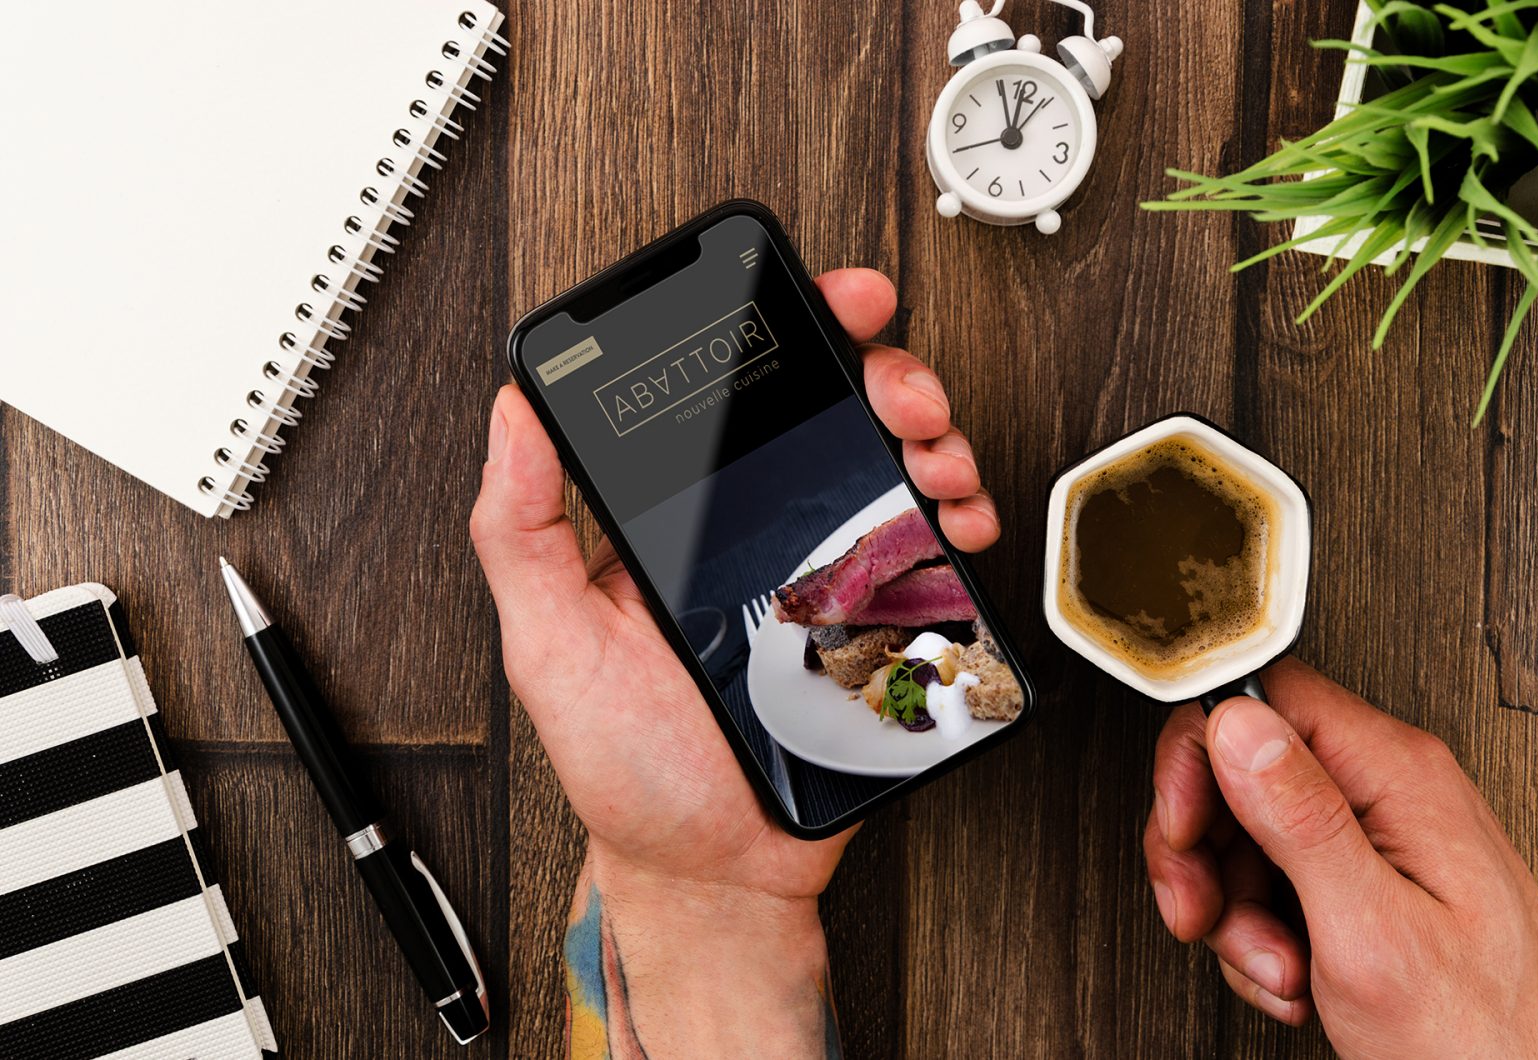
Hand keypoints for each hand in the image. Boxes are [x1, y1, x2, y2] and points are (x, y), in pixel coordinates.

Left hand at [471, 268, 995, 1054]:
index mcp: (677, 521)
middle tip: (896, 390)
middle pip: (831, 416)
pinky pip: (932, 555)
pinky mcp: (880, 625)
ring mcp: (825, 576)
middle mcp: (755, 533)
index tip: (819, 299)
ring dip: (932, 436)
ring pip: (893, 469)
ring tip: (933, 455)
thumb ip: (521, 530)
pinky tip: (956, 520)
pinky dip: (960, 519)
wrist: (717, 872)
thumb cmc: (629, 768)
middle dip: (883, 373)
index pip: (729, 398)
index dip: (781, 332)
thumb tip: (512, 410)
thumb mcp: (549, 643)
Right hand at [1145, 658, 1537, 1055]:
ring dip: (1236, 913)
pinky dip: (1263, 937)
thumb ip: (1301, 819)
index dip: (1202, 759)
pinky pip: (1272, 882)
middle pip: (1240, 771)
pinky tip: (1296, 978)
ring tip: (1278, 970)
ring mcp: (1375, 833)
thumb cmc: (1481, 1035)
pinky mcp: (1364, 878)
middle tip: (1206, 916)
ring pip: (1247, 835)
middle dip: (1206, 856)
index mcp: (1394, 774)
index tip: (1183, 830)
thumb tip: (1238, 723)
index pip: (1260, 699)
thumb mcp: (1371, 930)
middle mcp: (1386, 788)